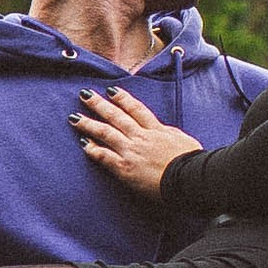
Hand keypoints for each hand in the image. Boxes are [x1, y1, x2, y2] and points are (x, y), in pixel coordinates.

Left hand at [72, 84, 205, 195]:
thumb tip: (163, 131)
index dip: (122, 98)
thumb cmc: (192, 161)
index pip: (136, 109)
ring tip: (74, 118)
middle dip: (99, 104)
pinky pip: (105, 157)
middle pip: (116, 116)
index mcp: (156, 129)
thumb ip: (168, 134)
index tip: (111, 90)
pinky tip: (84, 144)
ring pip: (106, 133)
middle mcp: (141, 137)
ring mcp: (132, 151)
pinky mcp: (126, 169)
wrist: (190, 177)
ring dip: (89, 124)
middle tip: (84, 95)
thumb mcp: (183, 140)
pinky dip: (94, 149)